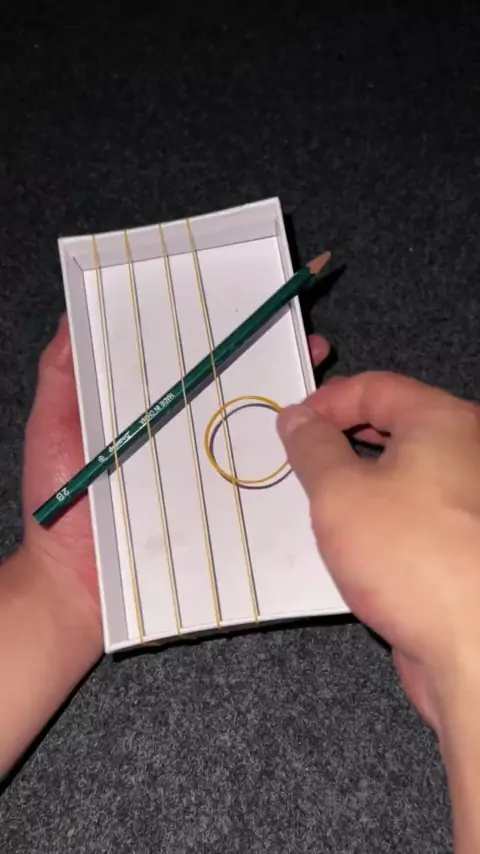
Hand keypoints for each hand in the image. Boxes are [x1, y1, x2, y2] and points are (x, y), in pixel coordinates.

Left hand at [19, 317, 330, 653]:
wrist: (76, 586)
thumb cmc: (60, 503)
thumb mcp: (54, 427)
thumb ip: (61, 375)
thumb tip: (73, 313)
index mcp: (152, 410)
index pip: (191, 361)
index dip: (219, 333)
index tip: (248, 307)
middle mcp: (186, 434)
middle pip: (232, 388)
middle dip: (271, 357)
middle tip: (303, 338)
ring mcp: (208, 471)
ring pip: (254, 429)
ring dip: (290, 401)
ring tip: (314, 370)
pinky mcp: (222, 506)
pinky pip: (258, 478)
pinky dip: (288, 459)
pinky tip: (311, 436)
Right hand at [277, 372, 479, 733]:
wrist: (473, 648)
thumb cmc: (408, 555)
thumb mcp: (339, 493)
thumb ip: (313, 448)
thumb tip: (297, 417)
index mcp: (444, 422)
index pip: (377, 388)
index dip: (327, 400)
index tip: (290, 426)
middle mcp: (466, 453)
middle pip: (394, 427)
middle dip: (341, 440)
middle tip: (299, 462)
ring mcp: (468, 502)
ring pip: (402, 474)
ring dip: (357, 483)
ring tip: (316, 505)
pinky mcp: (464, 546)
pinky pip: (413, 514)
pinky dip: (379, 518)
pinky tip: (350, 544)